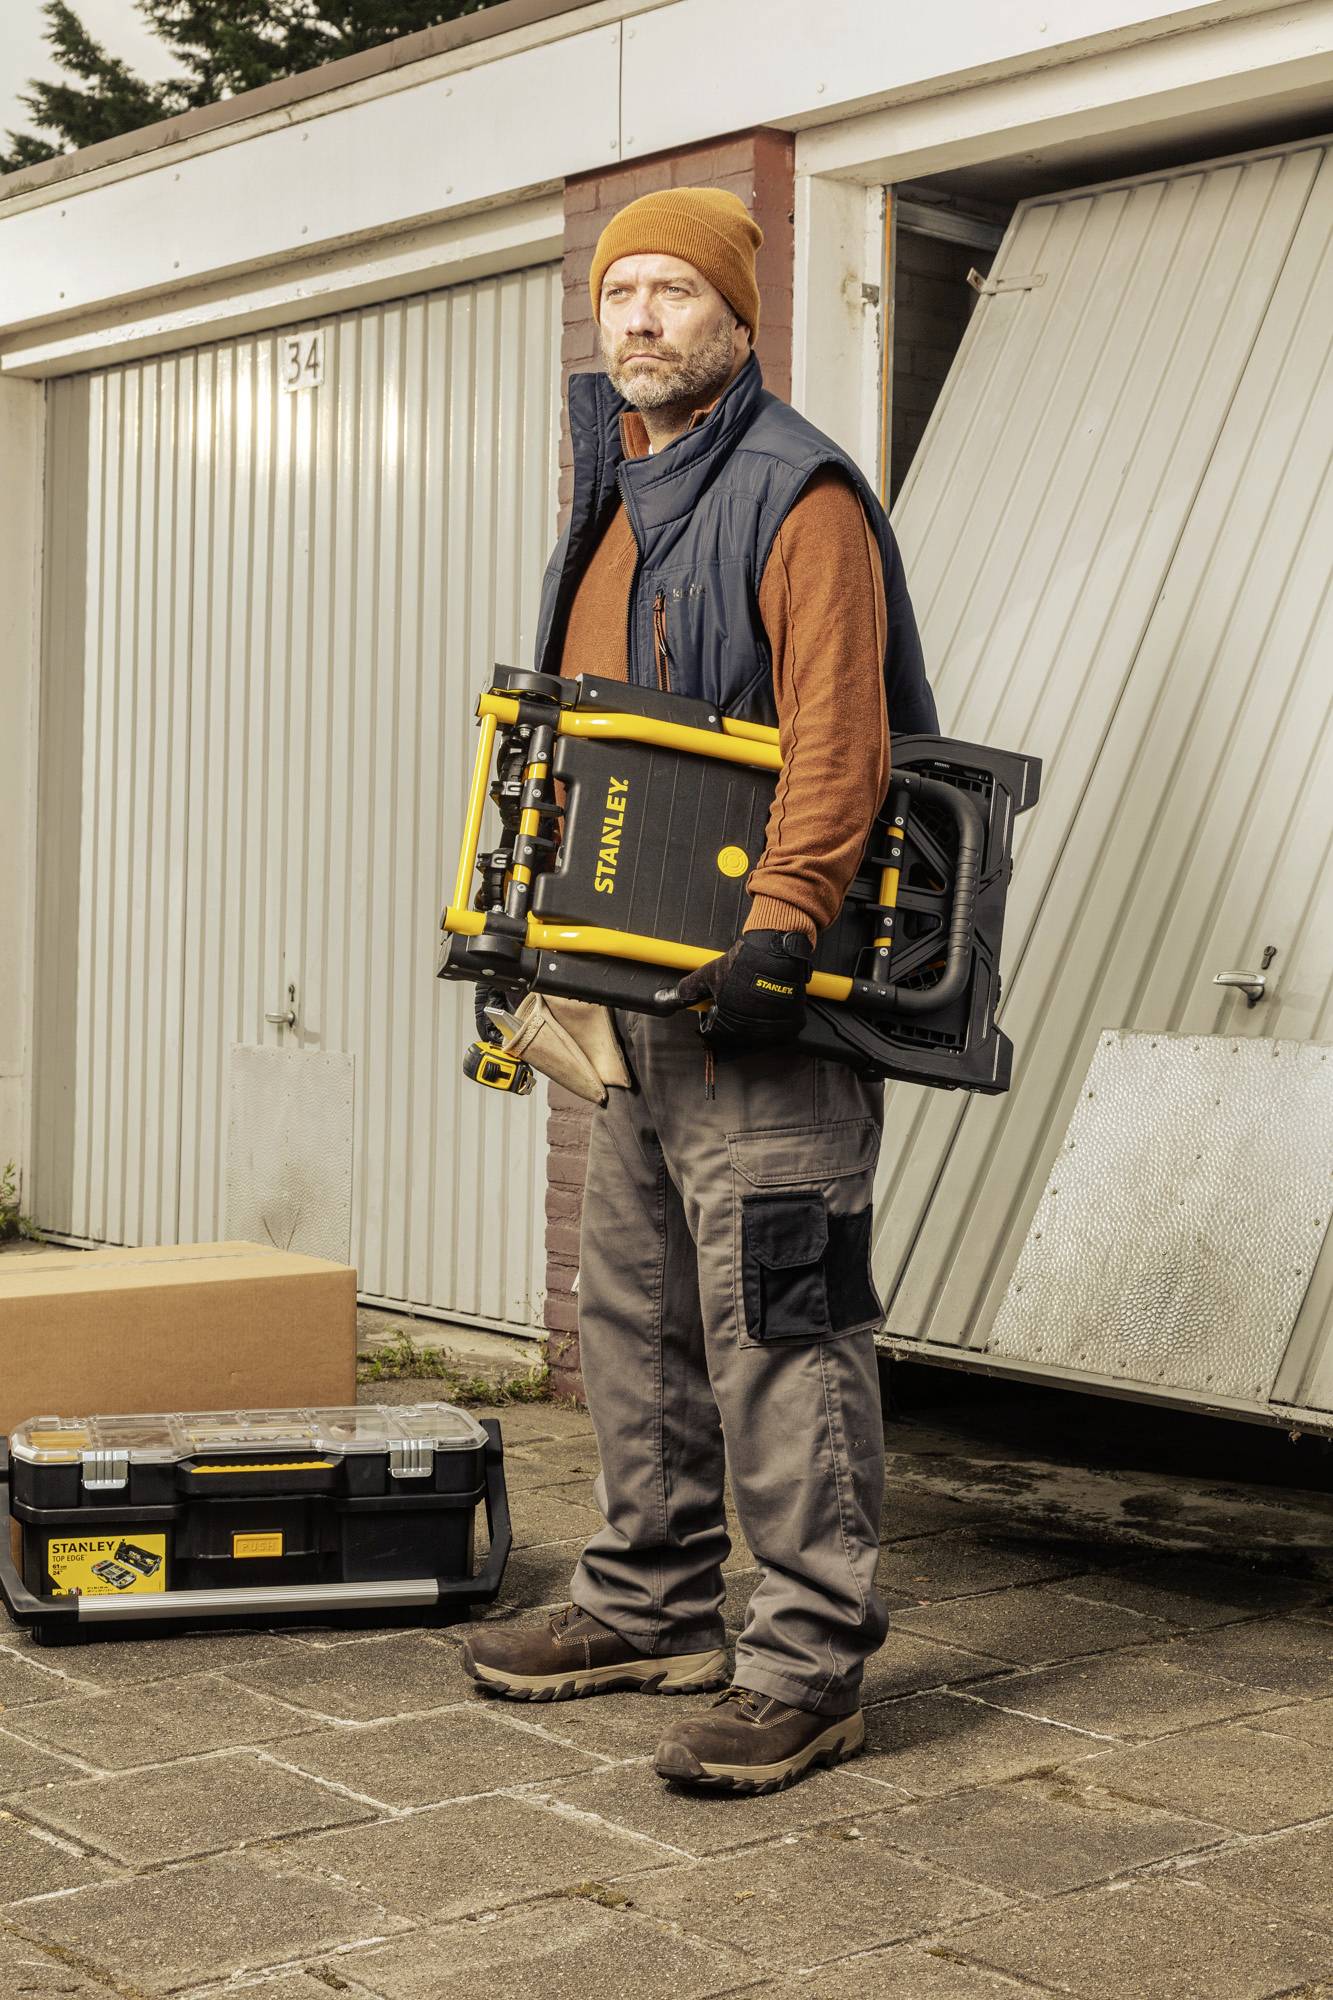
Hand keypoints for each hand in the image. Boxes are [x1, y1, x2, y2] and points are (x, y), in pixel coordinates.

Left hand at [653, 929, 813, 1051]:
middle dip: (731, 1018)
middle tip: (736, 995)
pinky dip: (773, 1019)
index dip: (713, 1015)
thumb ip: (684, 992)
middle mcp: (751, 1032)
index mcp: (728, 1025)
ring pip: (757, 1033)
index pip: (714, 1032)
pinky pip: (778, 1029)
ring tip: (752, 996)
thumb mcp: (706, 975)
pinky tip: (769, 1000)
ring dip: (752, 1020)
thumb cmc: (741, 963)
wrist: (775, 950)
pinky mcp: (791, 1024)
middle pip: (735, 1034)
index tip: (718, 1001)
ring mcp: (773, 1030)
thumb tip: (660, 1000)